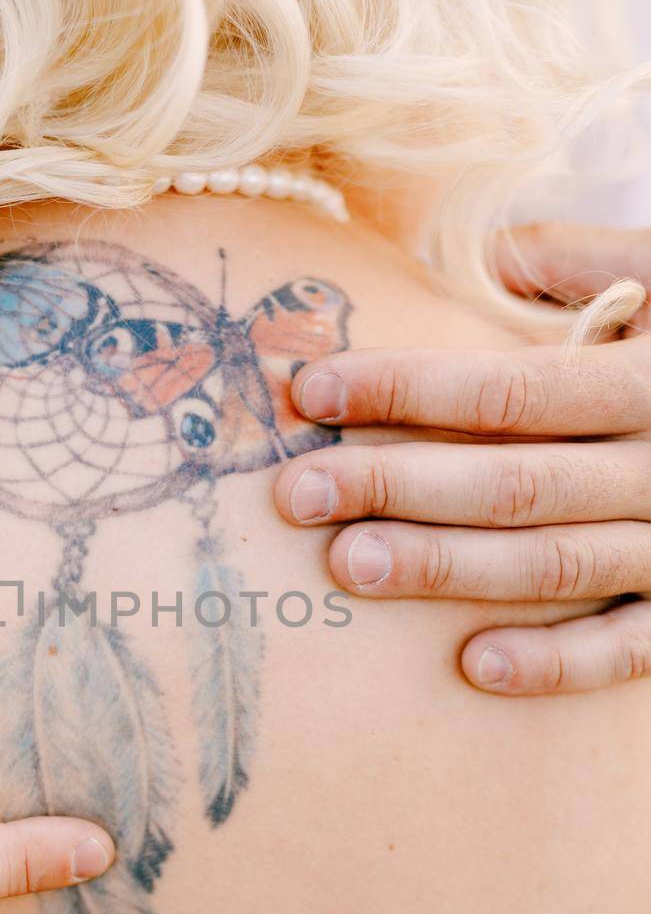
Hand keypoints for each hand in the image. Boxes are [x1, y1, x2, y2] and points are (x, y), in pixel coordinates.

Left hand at [273, 224, 650, 695]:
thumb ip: (589, 258)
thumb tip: (486, 247)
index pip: (508, 389)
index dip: (404, 389)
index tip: (311, 391)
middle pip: (512, 482)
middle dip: (396, 485)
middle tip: (295, 493)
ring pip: (553, 564)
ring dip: (446, 570)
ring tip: (348, 566)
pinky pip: (631, 647)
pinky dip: (558, 664)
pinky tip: (474, 667)